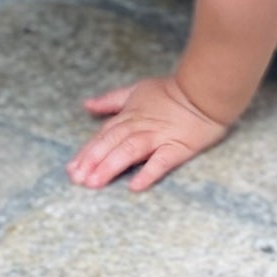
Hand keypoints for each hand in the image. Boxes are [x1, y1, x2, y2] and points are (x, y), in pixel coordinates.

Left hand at [67, 75, 229, 193]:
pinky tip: (135, 186)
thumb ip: (111, 100)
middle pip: (112, 143)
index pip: (103, 135)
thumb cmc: (171, 92)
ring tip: (95, 183)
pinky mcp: (178, 147)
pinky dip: (148, 172)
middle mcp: (140, 126)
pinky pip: (161, 162)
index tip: (72, 169)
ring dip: (111, 166)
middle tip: (77, 180)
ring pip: (129, 151)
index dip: (87, 151)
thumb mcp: (136, 90)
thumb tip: (86, 105)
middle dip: (92, 161)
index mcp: (129, 115)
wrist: (204, 91)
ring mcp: (159, 137)